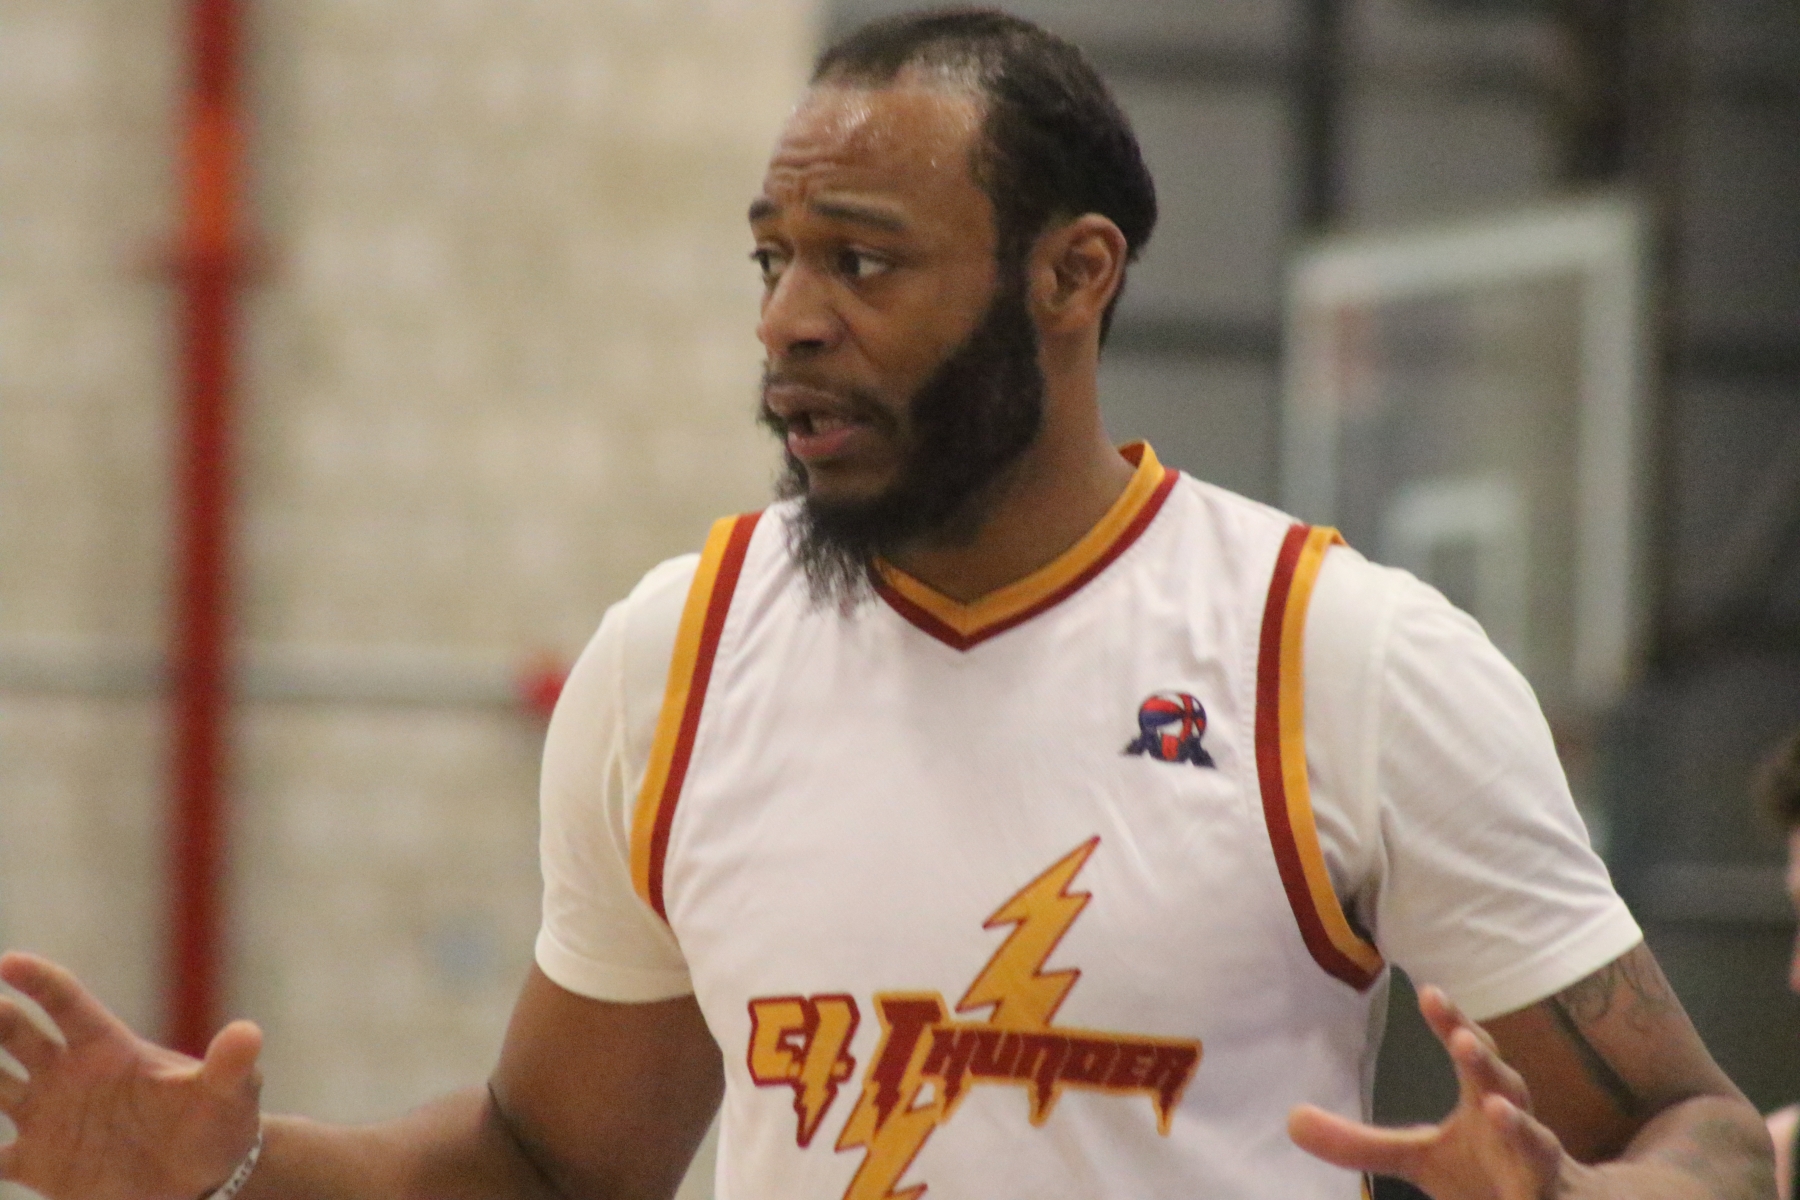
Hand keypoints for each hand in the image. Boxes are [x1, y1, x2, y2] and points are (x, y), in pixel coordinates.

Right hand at [0, 952, 262, 1199]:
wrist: (207, 1176)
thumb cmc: (220, 1123)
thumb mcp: (229, 1093)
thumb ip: (230, 1065)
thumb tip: (249, 1033)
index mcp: (109, 1048)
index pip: (66, 1003)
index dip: (39, 981)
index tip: (8, 963)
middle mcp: (70, 1074)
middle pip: (15, 1034)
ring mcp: (50, 1115)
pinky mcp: (39, 1161)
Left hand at [1289, 985, 1588, 1199]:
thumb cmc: (1486, 1173)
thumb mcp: (1418, 1157)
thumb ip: (1359, 1143)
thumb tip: (1291, 1119)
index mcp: (1483, 1102)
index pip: (1470, 1054)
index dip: (1453, 1022)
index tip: (1429, 992)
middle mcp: (1516, 1126)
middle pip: (1507, 1085)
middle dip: (1486, 1063)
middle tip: (1463, 1041)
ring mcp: (1539, 1167)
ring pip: (1538, 1142)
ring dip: (1520, 1125)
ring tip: (1495, 1108)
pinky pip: (1545, 1198)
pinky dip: (1535, 1196)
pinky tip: (1524, 1198)